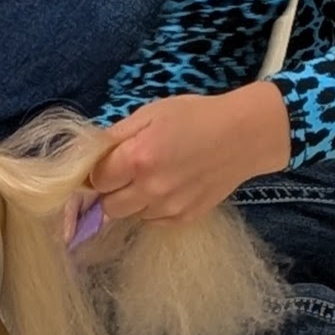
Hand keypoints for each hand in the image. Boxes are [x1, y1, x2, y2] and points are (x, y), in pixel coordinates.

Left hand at [88, 84, 291, 228]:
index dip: (99, 170)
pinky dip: (154, 209)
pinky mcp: (185, 219)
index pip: (95, 180)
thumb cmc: (196, 116)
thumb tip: (89, 155)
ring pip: (131, 215)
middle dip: (112, 190)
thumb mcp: (151, 113)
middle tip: (128, 172)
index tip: (109, 162)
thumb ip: (116, 135)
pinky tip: (170, 188)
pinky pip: (154, 221)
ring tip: (154, 177)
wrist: (245, 135)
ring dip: (134, 200)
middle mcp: (150, 188)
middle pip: (108, 206)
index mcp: (137, 158)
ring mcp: (169, 207)